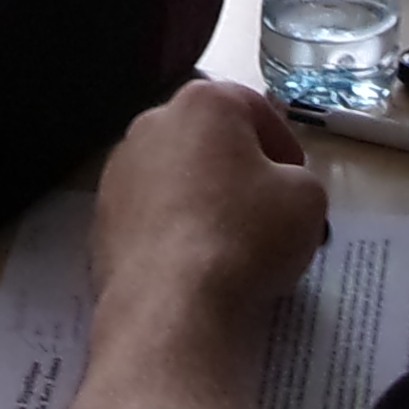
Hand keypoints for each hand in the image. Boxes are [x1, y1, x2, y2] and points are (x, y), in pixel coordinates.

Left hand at [91, 80, 328, 331]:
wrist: (174, 305)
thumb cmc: (247, 236)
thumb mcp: (308, 198)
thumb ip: (298, 178)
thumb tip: (280, 187)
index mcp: (203, 103)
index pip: (253, 108)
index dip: (283, 143)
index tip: (295, 176)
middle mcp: (151, 125)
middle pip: (206, 138)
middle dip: (236, 166)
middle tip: (264, 206)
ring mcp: (117, 171)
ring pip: (173, 175)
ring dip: (200, 196)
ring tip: (228, 240)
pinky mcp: (100, 218)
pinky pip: (148, 213)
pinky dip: (171, 228)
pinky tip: (193, 262)